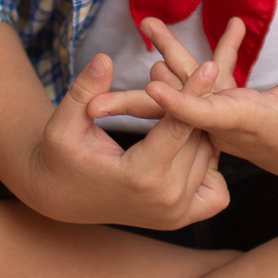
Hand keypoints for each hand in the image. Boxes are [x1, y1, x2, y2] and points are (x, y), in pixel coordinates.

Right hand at [20, 51, 230, 229]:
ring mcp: (175, 214)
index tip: (210, 65)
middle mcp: (165, 199)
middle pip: (197, 139)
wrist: (62, 196)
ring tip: (194, 100)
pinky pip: (216, 190)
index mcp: (140, 176)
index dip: (192, 93)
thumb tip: (103, 58)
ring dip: (203, 129)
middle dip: (196, 104)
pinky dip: (210, 166)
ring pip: (208, 158)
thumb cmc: (61, 157)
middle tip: (196, 69)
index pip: (178, 126)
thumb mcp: (64, 124)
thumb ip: (84, 91)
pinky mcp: (180, 219)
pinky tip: (189, 144)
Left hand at [95, 16, 277, 191]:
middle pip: (174, 113)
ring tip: (145, 24)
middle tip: (90, 104)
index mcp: (248, 122)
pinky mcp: (226, 115)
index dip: (177, 103)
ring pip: (181, 99)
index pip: (205, 115)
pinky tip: (166, 54)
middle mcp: (228, 125)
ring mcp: (224, 122)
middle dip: (133, 103)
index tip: (149, 88)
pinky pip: (197, 93)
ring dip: (160, 68)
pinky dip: (185, 73)